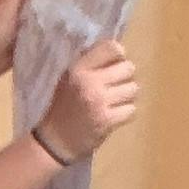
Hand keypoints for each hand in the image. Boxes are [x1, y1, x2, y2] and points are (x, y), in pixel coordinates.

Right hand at [37, 41, 140, 163]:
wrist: (55, 141)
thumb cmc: (63, 107)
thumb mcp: (68, 79)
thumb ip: (89, 62)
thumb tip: (116, 50)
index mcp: (78, 69)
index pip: (112, 47)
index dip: (118, 55)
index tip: (113, 65)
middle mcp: (89, 82)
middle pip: (128, 68)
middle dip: (124, 78)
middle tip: (113, 87)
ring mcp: (99, 101)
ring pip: (133, 89)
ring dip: (126, 97)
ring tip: (113, 103)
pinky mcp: (107, 120)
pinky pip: (131, 109)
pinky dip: (125, 113)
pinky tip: (113, 116)